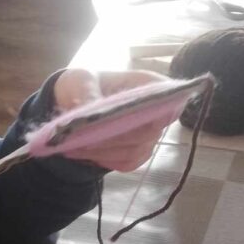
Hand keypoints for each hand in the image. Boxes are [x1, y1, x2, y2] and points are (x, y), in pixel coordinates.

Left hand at [53, 67, 172, 172]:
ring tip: (76, 146)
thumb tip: (91, 110)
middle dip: (115, 137)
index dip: (156, 112)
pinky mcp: (138, 153)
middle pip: (147, 132)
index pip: (167, 100)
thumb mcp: (81, 80)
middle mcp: (157, 112)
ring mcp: (150, 135)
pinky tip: (84, 154)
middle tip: (85, 138)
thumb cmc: (86, 84)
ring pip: (134, 150)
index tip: (131, 118)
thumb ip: (87, 93)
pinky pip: (127, 163)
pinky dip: (105, 161)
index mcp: (150, 85)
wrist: (79, 102)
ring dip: (105, 152)